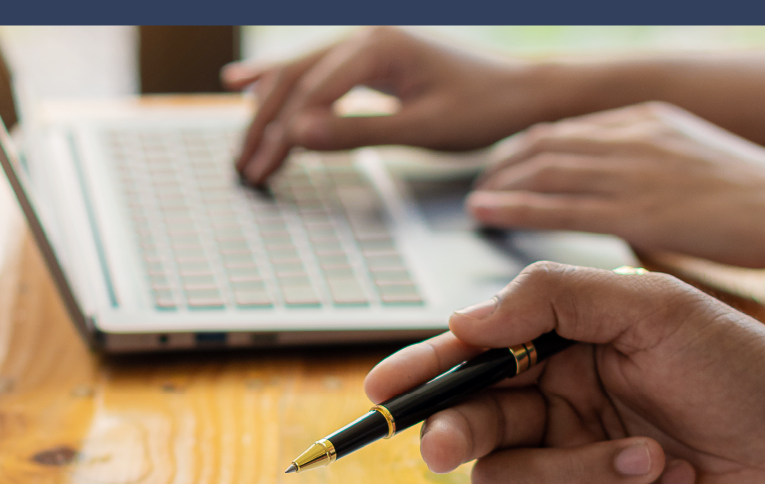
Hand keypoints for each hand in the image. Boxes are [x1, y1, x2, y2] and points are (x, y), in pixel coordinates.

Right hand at [225, 26, 547, 184]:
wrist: (523, 91)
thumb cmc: (484, 108)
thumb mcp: (422, 128)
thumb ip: (358, 131)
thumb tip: (298, 136)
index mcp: (379, 45)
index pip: (312, 92)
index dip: (282, 134)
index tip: (260, 169)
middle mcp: (367, 34)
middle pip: (295, 78)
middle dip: (264, 125)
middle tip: (242, 166)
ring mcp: (369, 42)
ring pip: (301, 72)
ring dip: (268, 109)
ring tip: (241, 143)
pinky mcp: (374, 57)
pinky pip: (317, 71)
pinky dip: (283, 85)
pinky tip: (248, 86)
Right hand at [363, 263, 764, 483]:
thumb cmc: (742, 370)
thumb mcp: (649, 306)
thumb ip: (551, 297)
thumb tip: (467, 319)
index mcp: (563, 352)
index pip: (474, 359)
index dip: (425, 371)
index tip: (385, 387)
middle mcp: (560, 410)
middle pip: (470, 426)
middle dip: (454, 433)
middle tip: (449, 442)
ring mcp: (577, 468)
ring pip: (507, 483)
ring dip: (572, 471)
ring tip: (647, 455)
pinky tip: (671, 483)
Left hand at [469, 102, 764, 268]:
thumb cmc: (762, 196)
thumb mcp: (701, 161)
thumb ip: (658, 166)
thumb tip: (635, 190)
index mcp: (650, 119)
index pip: (572, 129)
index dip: (531, 148)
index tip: (510, 164)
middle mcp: (632, 135)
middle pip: (547, 143)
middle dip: (507, 164)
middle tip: (482, 185)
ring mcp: (632, 170)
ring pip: (544, 169)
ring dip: (501, 185)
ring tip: (476, 203)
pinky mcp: (634, 209)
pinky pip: (558, 206)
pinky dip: (516, 208)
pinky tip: (489, 213)